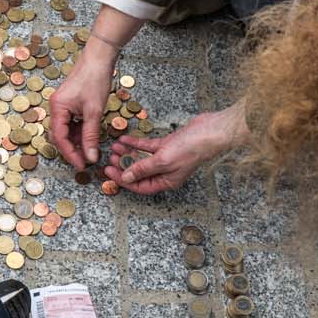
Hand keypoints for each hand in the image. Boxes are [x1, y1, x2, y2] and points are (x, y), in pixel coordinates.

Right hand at [49, 42, 116, 168]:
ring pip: (66, 130)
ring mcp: (62, 104)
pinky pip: (71, 122)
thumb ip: (91, 136)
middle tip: (86, 161)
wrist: (99, 58)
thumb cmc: (95, 80)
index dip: (70, 154)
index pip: (59, 138)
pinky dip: (79, 131)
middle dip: (72, 149)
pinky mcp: (70, 102)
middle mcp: (56, 107)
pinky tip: (90, 137)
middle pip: (59, 135)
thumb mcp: (94, 112)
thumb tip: (91, 157)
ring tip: (90, 151)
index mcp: (57, 108)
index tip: (82, 166)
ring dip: (76, 141)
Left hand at [104, 104, 248, 195]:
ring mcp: (166, 157)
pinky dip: (136, 143)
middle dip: (124, 166)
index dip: (124, 181)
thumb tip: (126, 178)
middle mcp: (165, 172)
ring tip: (115, 147)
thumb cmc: (190, 150)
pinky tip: (124, 139)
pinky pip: (147, 146)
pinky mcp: (167, 144)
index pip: (140, 186)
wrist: (208, 131)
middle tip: (111, 159)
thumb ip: (142, 169)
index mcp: (166, 182)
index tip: (109, 172)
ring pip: (142, 158)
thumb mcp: (162, 162)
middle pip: (139, 172)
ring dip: (128, 153)